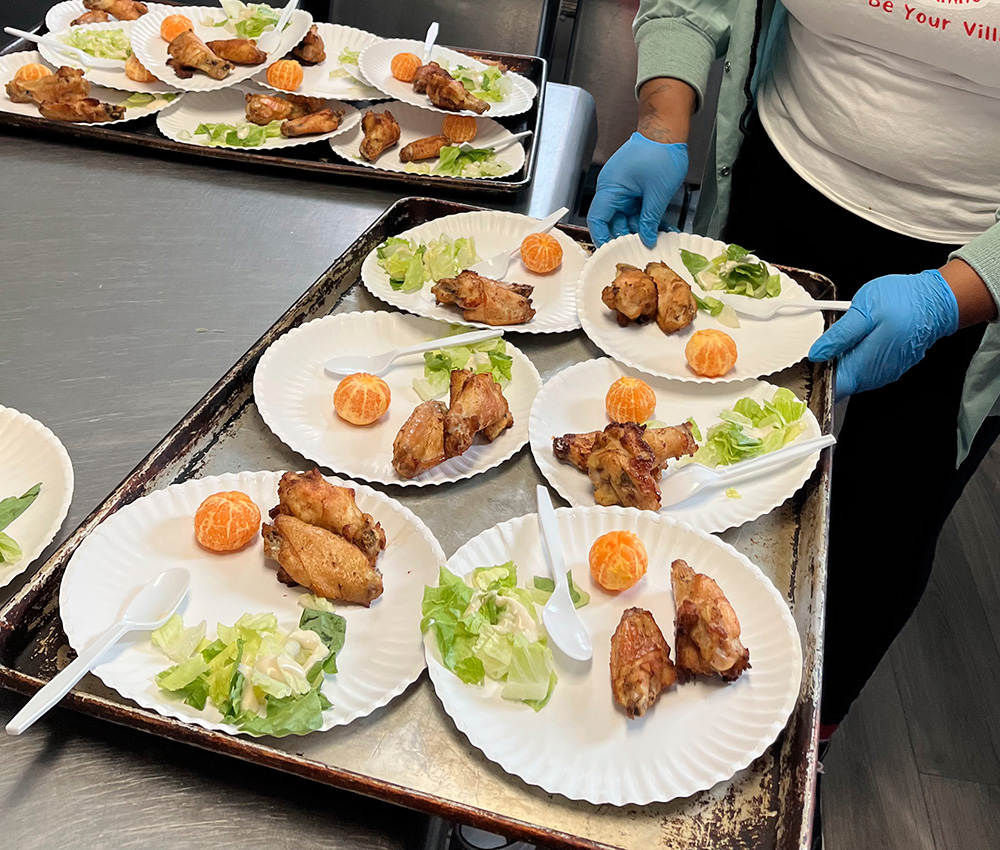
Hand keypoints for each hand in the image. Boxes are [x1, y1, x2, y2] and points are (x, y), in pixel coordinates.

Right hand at [587, 133, 687, 248]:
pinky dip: (647, 219)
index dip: (602, 238)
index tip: (612, 254)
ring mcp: (624, 189)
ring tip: (657, 240)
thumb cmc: (659, 151)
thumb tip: (646, 239)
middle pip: (613, 222)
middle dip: (627, 237)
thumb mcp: (657, 192)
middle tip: (641, 251)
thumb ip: (650, 219)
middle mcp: (613, 190)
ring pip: (627, 218)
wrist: (668, 130)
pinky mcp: (634, 189)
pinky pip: (637, 210)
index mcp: (610, 188)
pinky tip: (660, 228)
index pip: (598, 220)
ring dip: (641, 229)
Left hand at [808, 269, 958, 398]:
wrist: (937, 301)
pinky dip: (857, 357)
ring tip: (843, 338)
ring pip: (853, 374)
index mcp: (863, 365)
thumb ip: (839, 335)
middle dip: (827, 366)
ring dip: (843, 360)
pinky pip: (866, 368)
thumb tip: (817, 353)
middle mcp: (874, 375)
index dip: (816, 378)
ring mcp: (884, 373)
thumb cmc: (904, 302)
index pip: (831, 387)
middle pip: (841, 381)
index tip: (806, 366)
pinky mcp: (890, 366)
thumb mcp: (863, 311)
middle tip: (823, 344)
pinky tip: (858, 339)